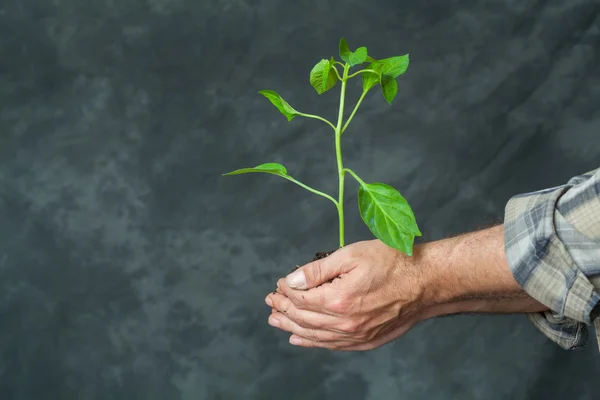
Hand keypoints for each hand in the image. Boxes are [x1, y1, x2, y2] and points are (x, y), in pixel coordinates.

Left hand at [265, 239, 426, 350]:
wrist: (426, 282)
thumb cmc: (393, 262)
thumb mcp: (352, 255)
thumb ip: (318, 270)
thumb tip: (292, 280)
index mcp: (338, 299)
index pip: (300, 298)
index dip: (285, 290)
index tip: (279, 283)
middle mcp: (344, 323)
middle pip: (303, 319)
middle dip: (283, 309)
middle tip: (270, 302)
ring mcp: (355, 335)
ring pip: (314, 335)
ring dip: (291, 327)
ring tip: (276, 321)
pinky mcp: (366, 341)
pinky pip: (331, 345)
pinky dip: (311, 342)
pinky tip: (300, 339)